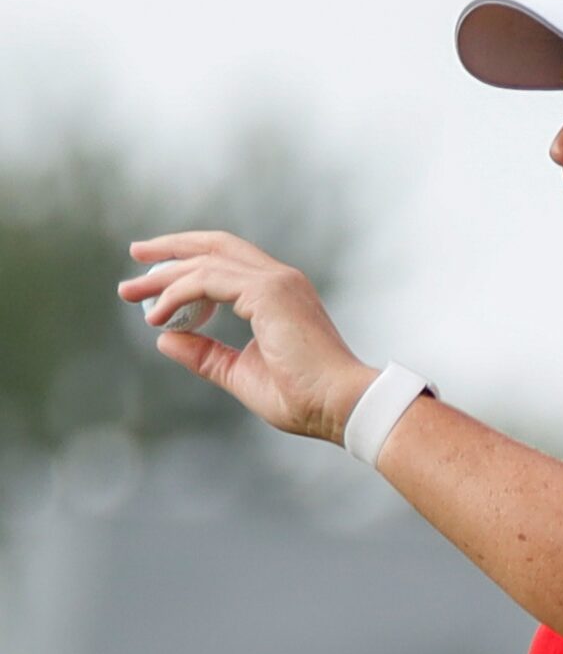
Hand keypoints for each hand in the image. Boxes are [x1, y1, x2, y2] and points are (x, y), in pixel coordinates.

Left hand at [116, 231, 376, 441]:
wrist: (340, 407)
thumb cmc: (303, 400)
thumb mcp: (241, 374)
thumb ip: (206, 356)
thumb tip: (165, 339)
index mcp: (277, 294)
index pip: (226, 262)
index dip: (187, 264)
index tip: (154, 279)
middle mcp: (277, 279)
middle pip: (214, 246)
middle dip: (170, 250)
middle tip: (135, 255)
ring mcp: (275, 281)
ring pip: (205, 261)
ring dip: (164, 276)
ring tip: (132, 294)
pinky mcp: (268, 292)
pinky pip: (207, 280)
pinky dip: (178, 293)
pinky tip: (159, 314)